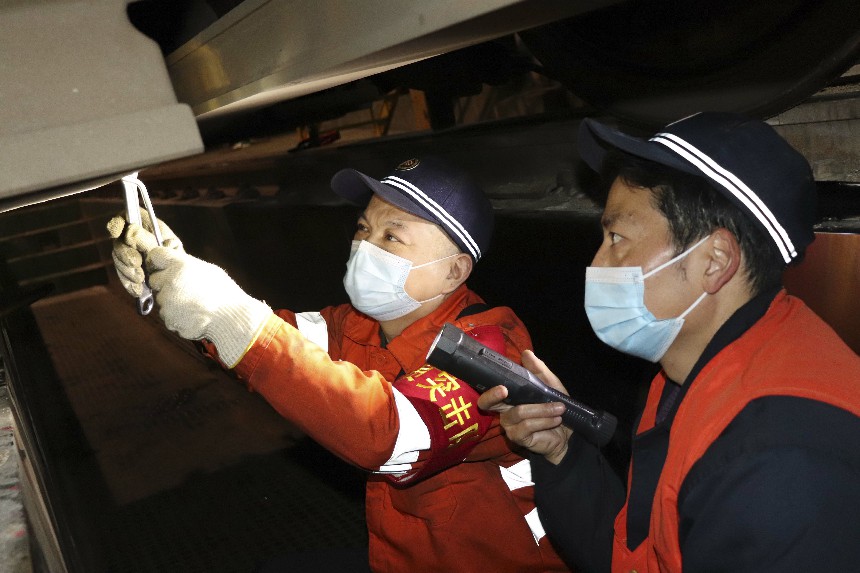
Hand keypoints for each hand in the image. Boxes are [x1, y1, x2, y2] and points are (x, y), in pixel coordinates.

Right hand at [106, 211, 182, 297]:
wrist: (182, 283)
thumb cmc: (179, 260)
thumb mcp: (171, 249)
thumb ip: (150, 240)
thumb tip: (131, 231)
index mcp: (149, 227)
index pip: (128, 217)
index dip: (118, 223)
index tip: (115, 233)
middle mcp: (137, 239)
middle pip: (119, 241)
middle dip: (124, 254)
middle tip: (136, 264)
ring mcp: (131, 255)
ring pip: (118, 258)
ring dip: (126, 270)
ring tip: (141, 279)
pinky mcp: (130, 271)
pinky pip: (122, 275)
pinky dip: (128, 283)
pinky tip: (138, 289)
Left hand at [146, 247, 272, 367]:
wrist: (230, 319)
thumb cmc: (223, 292)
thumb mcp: (209, 270)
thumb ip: (187, 264)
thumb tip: (174, 261)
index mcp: (181, 265)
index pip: (156, 255)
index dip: (157, 261)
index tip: (161, 266)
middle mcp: (170, 281)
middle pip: (154, 279)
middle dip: (164, 283)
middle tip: (182, 288)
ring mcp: (168, 301)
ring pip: (161, 299)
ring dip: (171, 302)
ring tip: (193, 304)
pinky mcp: (168, 318)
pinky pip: (167, 315)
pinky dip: (176, 316)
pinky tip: (193, 315)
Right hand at [477, 350, 572, 464]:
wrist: (568, 434)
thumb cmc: (555, 407)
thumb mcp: (549, 384)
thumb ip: (538, 369)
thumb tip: (526, 353)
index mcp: (509, 397)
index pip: (490, 392)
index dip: (489, 388)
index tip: (501, 384)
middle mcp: (504, 411)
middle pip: (486, 404)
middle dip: (493, 395)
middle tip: (504, 390)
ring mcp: (510, 426)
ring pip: (519, 412)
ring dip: (542, 409)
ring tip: (559, 408)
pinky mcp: (518, 438)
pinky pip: (527, 425)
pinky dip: (544, 420)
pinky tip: (556, 419)